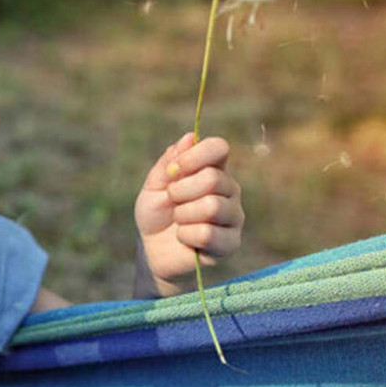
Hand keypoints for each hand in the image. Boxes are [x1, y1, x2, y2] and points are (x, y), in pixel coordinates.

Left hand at [134, 132, 244, 295]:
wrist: (152, 249)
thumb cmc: (156, 212)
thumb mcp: (154, 185)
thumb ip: (170, 162)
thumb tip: (189, 137)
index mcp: (214, 169)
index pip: (219, 148)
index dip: (195, 156)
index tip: (173, 170)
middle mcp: (229, 190)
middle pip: (213, 178)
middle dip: (180, 190)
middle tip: (172, 200)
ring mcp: (233, 217)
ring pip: (211, 206)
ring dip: (183, 214)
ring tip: (179, 220)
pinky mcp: (231, 243)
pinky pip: (207, 234)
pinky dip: (186, 235)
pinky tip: (184, 238)